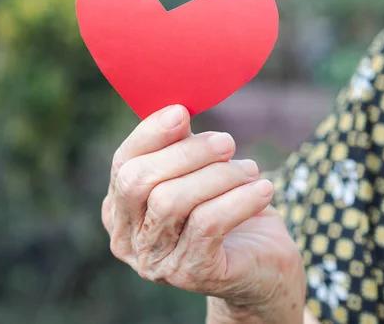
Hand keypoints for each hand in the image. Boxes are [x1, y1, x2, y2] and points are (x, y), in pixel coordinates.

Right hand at [102, 105, 306, 323]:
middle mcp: (128, 239)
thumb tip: (175, 110)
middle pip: (138, 182)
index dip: (149, 135)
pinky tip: (263, 188)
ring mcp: (155, 261)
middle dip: (185, 153)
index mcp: (119, 210)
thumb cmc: (223, 210)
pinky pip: (208, 224)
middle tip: (226, 142)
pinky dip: (239, 199)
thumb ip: (177, 147)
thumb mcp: (195, 174)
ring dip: (218, 176)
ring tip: (249, 169)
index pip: (122, 165)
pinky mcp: (191, 273)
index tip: (182, 112)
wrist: (261, 267)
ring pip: (171, 201)